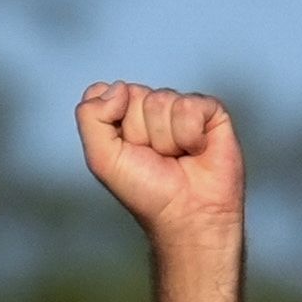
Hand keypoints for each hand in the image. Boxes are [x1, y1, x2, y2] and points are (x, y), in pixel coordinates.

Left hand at [76, 81, 244, 246]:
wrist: (187, 214)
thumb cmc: (146, 192)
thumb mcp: (102, 159)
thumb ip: (91, 118)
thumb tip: (118, 87)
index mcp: (124, 116)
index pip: (108, 92)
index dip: (114, 120)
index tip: (126, 150)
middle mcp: (152, 109)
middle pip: (135, 94)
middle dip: (140, 132)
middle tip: (153, 157)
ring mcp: (181, 108)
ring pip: (163, 100)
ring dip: (165, 139)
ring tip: (176, 157)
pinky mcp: (210, 111)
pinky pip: (190, 106)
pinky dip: (189, 135)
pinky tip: (196, 151)